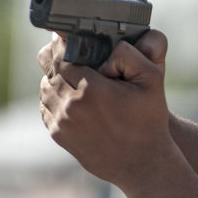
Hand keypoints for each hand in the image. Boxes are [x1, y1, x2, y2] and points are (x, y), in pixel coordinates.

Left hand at [38, 30, 173, 183]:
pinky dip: (52, 97)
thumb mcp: (152, 80)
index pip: (61, 55)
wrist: (143, 163)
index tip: (64, 35)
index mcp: (92, 89)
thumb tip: (106, 46)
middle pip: (49, 70)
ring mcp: (63, 123)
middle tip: (64, 48)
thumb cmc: (149, 120)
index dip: (61, 42)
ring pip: (45, 88)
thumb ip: (130, 54)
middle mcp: (72, 106)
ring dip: (53, 77)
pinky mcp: (59, 135)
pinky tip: (66, 93)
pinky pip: (46, 108)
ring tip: (66, 70)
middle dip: (56, 57)